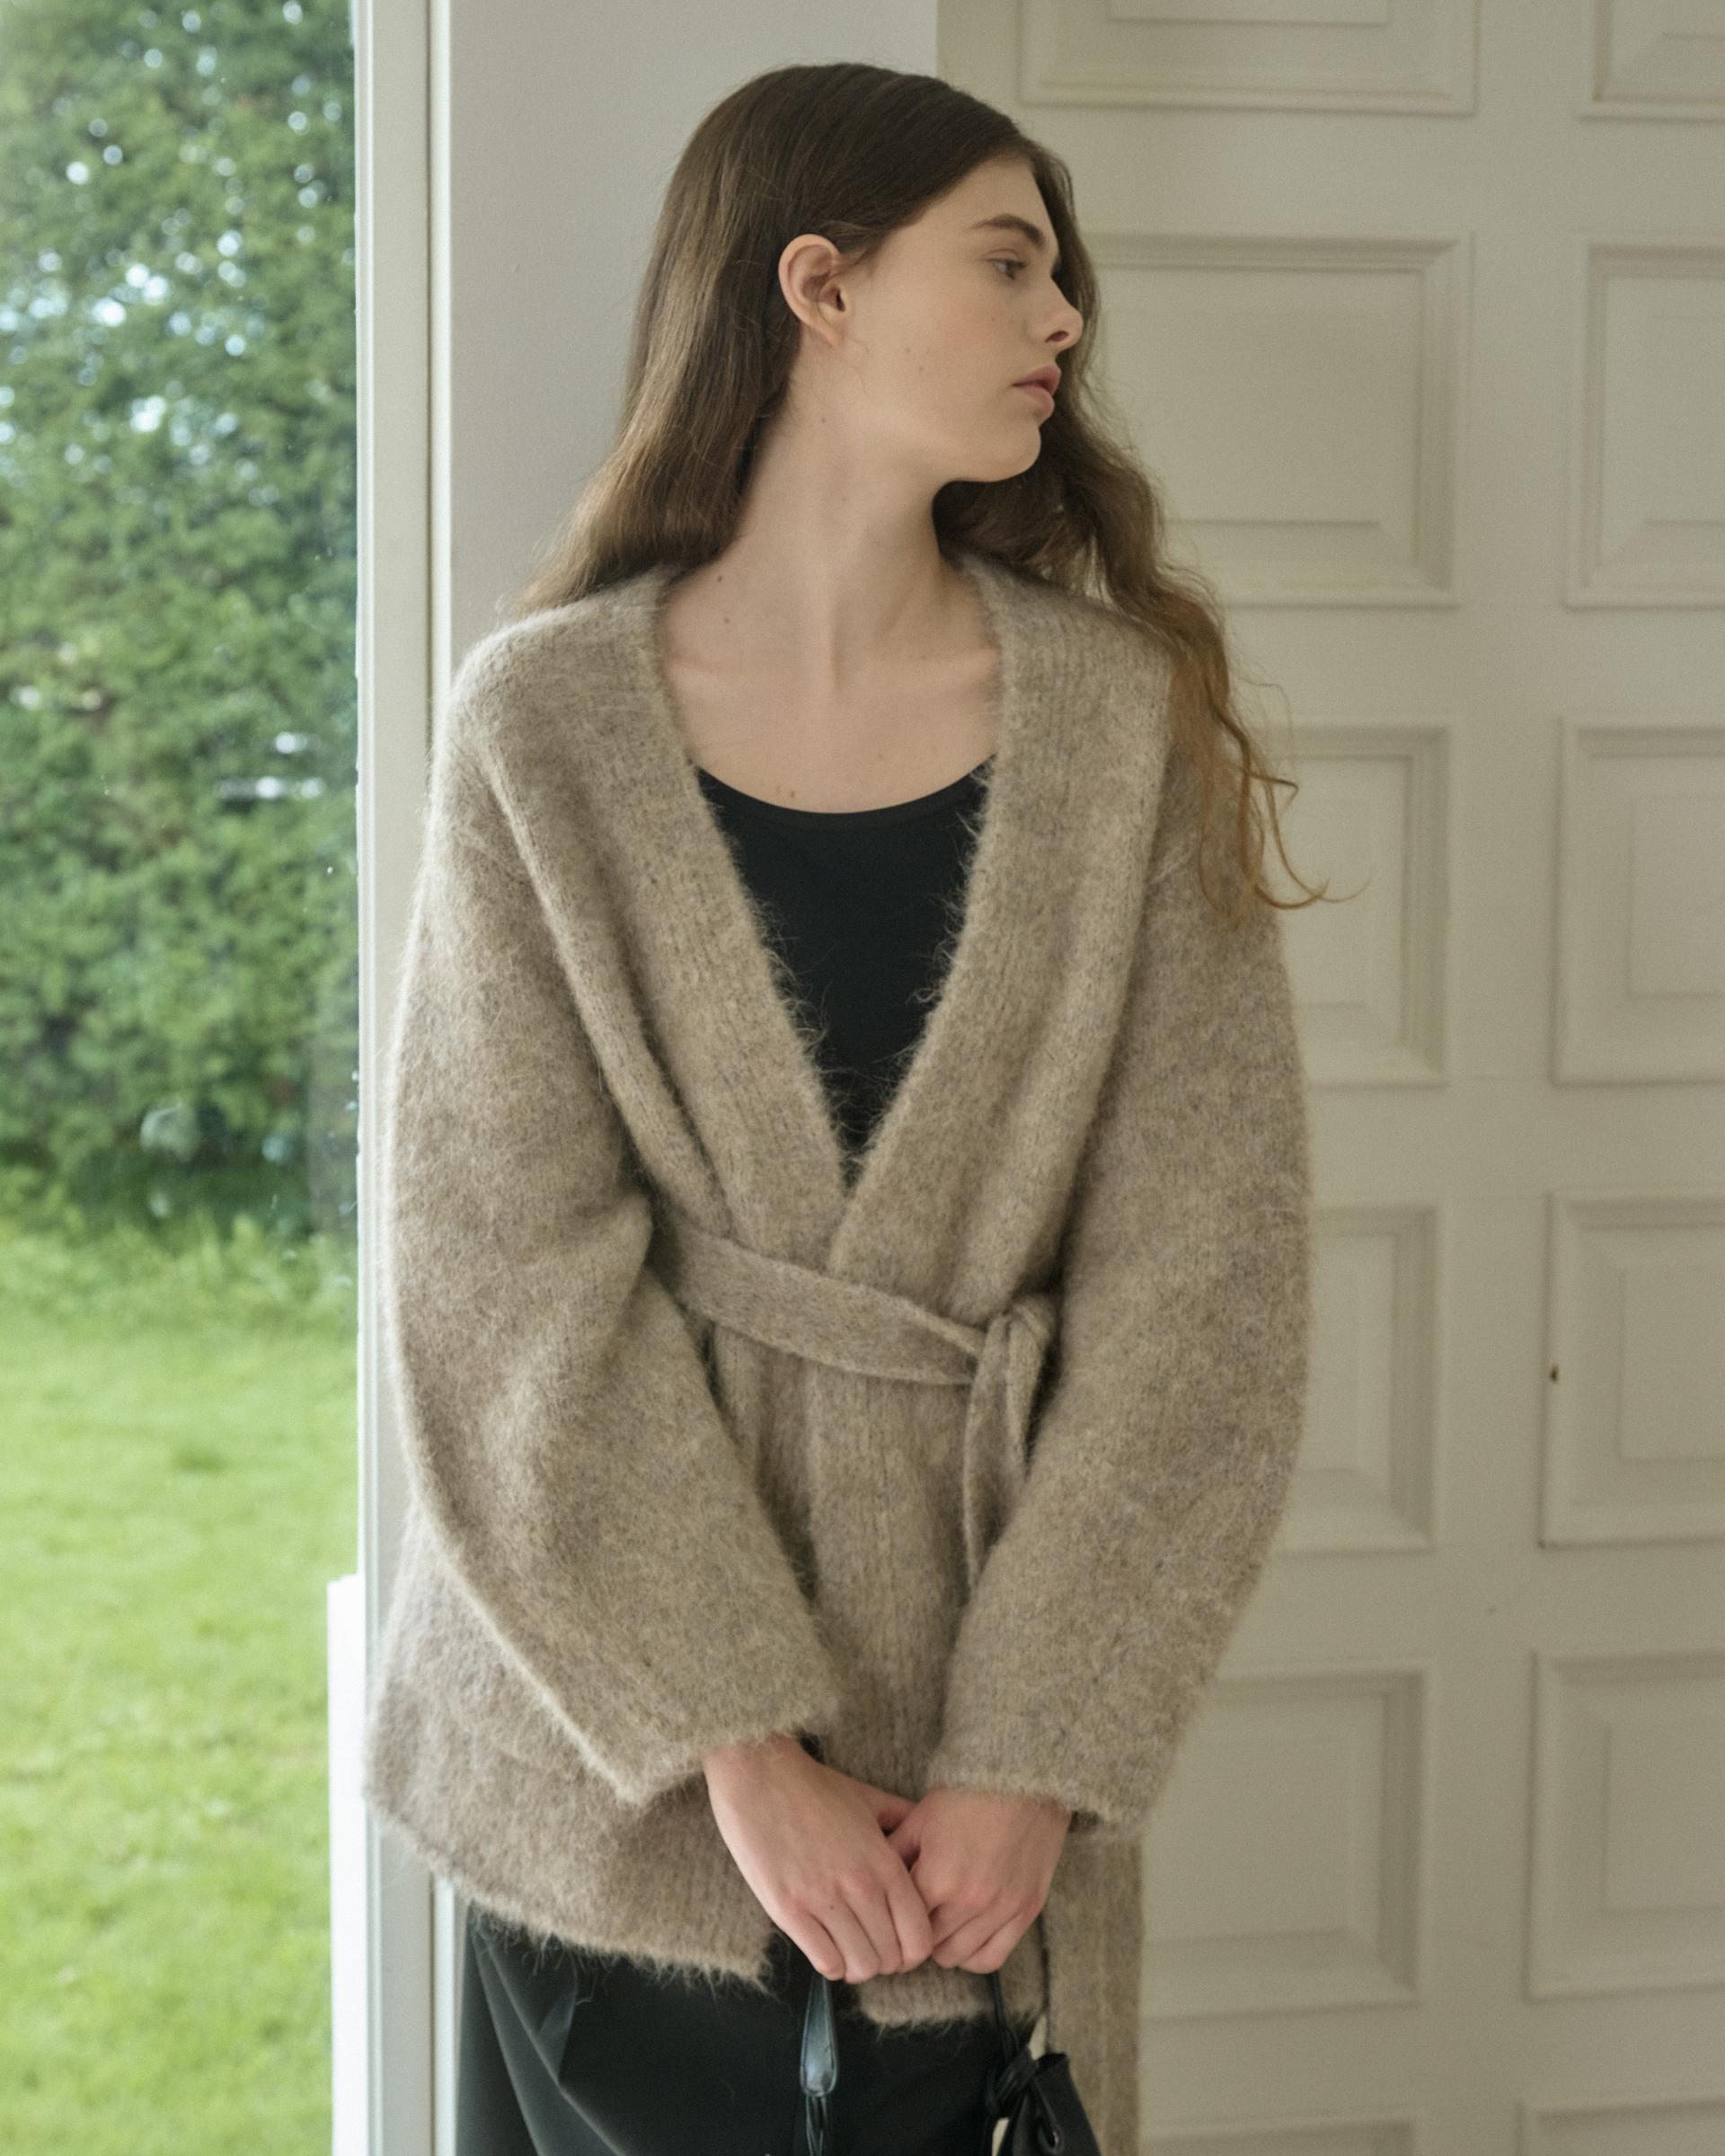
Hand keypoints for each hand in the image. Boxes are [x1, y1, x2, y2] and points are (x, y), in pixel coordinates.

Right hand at [703, 1733, 935, 1983]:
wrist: (760, 1776)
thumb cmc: (814, 1788)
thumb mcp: (868, 1799)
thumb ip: (902, 1820)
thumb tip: (926, 1837)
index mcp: (884, 1862)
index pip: (919, 1935)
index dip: (916, 1951)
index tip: (902, 1944)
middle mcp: (860, 1886)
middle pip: (891, 1958)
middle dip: (887, 1960)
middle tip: (874, 1947)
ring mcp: (823, 1900)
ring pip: (860, 1966)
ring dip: (858, 1965)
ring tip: (850, 1949)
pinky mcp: (789, 1911)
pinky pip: (824, 1962)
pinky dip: (831, 1964)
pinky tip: (826, 1946)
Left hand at [884, 1786, 1071, 1975]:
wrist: (1023, 1779)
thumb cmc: (967, 1794)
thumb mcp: (921, 1818)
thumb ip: (895, 1854)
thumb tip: (871, 1880)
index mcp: (937, 1877)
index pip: (903, 1924)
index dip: (892, 1924)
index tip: (888, 1923)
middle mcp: (969, 1901)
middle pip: (928, 1947)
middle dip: (915, 1937)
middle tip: (911, 1926)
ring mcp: (1001, 1909)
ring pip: (957, 1957)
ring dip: (943, 1946)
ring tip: (938, 1928)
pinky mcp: (1026, 1910)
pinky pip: (993, 1958)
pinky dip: (974, 1956)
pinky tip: (965, 1938)